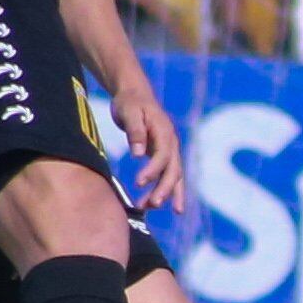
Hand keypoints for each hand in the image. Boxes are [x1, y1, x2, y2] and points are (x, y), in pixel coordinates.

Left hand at [111, 78, 185, 212]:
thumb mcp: (130, 112)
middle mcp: (171, 142)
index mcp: (164, 131)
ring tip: (149, 208)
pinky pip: (168, 176)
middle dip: (164, 189)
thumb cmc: (130, 102)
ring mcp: (170, 150)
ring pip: (173, 176)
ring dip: (164, 194)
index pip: (163, 155)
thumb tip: (138, 154)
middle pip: (173, 170)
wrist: (135, 94)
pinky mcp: (163, 155)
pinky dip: (166, 191)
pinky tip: (155, 205)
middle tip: (152, 204)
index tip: (138, 182)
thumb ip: (135, 132)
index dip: (153, 170)